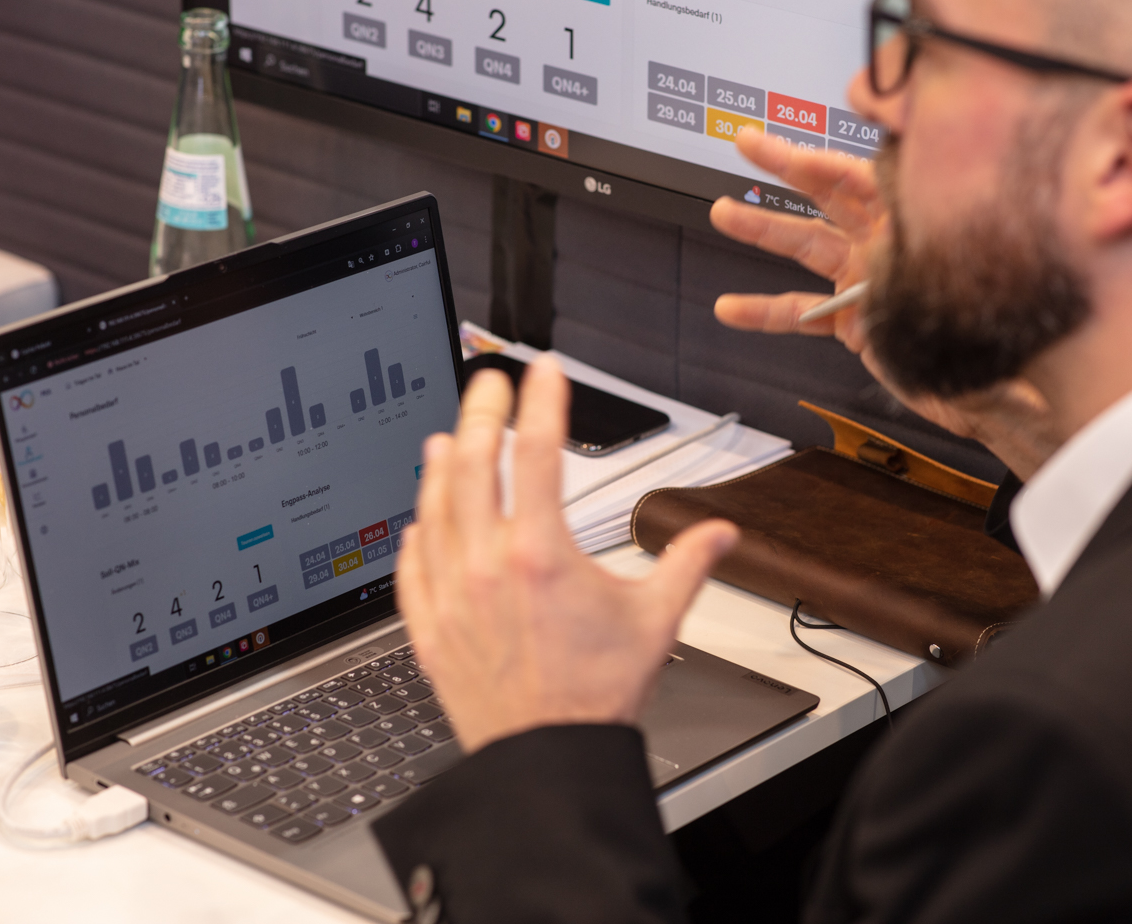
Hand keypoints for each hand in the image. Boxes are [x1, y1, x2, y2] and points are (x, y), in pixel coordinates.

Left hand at [395, 357, 740, 753]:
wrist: (548, 758)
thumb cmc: (595, 696)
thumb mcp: (656, 620)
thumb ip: (688, 564)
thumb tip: (719, 534)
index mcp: (541, 554)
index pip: (541, 452)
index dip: (544, 400)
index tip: (546, 373)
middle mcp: (487, 566)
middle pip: (472, 464)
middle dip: (480, 413)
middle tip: (488, 385)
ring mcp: (452, 595)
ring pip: (434, 508)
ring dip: (440, 465)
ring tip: (447, 437)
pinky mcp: (430, 628)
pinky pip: (413, 567)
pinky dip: (416, 534)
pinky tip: (419, 521)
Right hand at [713, 128, 1062, 479]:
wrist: (993, 401)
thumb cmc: (1005, 349)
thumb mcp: (992, 316)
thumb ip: (973, 304)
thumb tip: (964, 278)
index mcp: (924, 230)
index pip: (873, 183)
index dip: (832, 165)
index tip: (798, 154)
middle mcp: (890, 246)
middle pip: (832, 195)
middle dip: (787, 166)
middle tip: (749, 144)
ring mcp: (866, 280)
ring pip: (807, 245)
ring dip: (763, 229)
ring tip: (724, 213)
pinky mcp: (851, 320)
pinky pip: (800, 311)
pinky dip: (763, 311)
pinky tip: (731, 308)